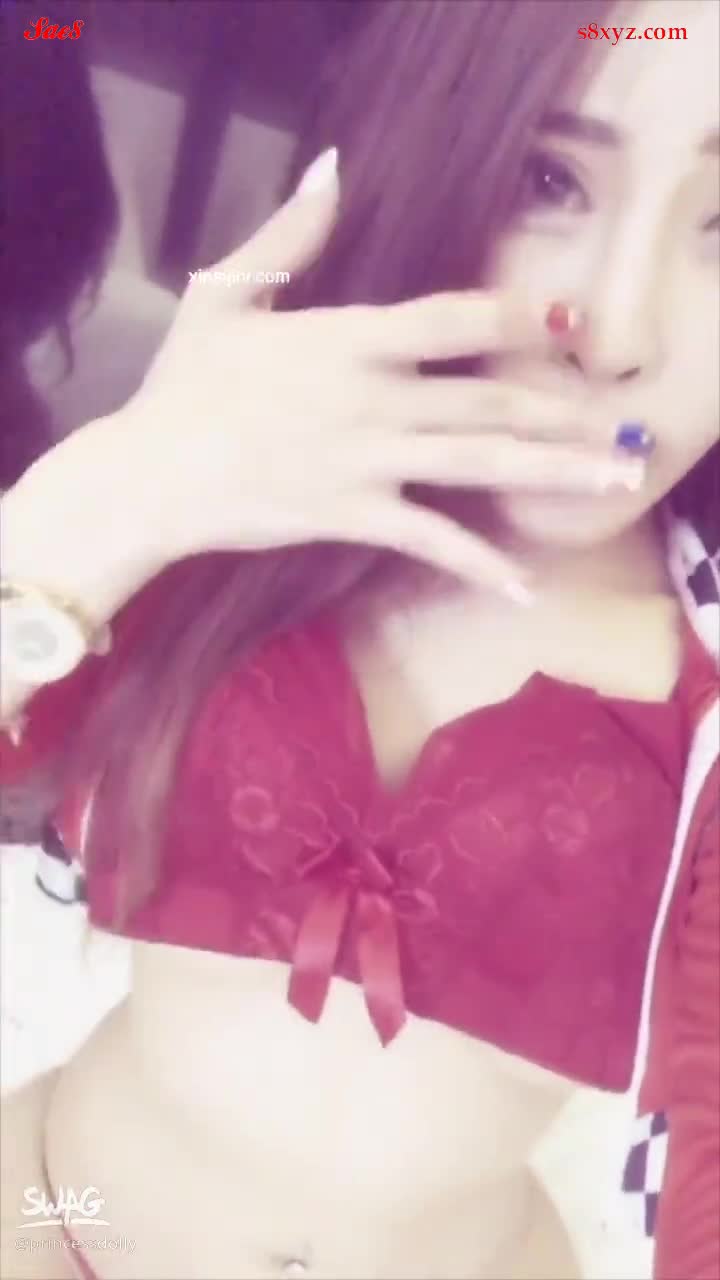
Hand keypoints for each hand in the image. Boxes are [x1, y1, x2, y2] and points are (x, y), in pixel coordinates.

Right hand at [105, 148, 641, 599]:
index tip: (560, 323)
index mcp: (346, 338)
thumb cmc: (183, 386)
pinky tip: (523, 585)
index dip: (513, 318)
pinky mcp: (353, 516)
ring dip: (552, 473)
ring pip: (478, 463)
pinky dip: (477, 564)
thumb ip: (288, 234)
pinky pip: (429, 541)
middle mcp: (372, 398)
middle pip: (486, 398)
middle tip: (618, 425)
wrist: (149, 474)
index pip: (450, 320)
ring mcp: (368, 461)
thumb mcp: (225, 294)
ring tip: (613, 483)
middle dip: (559, 411)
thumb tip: (332, 167)